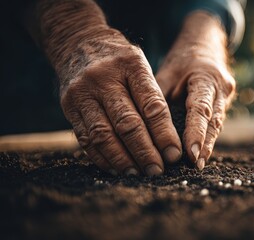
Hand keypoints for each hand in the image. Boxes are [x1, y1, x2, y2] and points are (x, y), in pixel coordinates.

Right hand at [60, 36, 181, 175]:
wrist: (78, 43)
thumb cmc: (120, 60)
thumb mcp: (140, 66)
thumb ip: (152, 98)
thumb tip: (168, 141)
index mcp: (131, 66)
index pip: (152, 106)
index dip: (164, 134)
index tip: (174, 155)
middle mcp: (104, 79)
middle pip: (127, 123)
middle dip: (145, 152)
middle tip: (157, 170)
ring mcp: (82, 93)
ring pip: (103, 135)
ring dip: (122, 159)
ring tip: (137, 173)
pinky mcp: (68, 106)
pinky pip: (85, 138)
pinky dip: (101, 157)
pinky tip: (115, 168)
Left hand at [156, 11, 235, 169]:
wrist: (205, 49)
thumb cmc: (182, 61)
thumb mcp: (168, 72)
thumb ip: (160, 97)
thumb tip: (147, 127)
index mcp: (207, 78)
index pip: (201, 109)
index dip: (196, 132)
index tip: (191, 153)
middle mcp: (222, 90)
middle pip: (214, 122)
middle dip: (204, 145)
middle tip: (195, 165)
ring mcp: (226, 98)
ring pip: (217, 126)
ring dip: (207, 146)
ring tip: (197, 165)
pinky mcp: (224, 106)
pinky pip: (215, 125)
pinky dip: (206, 140)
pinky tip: (198, 156)